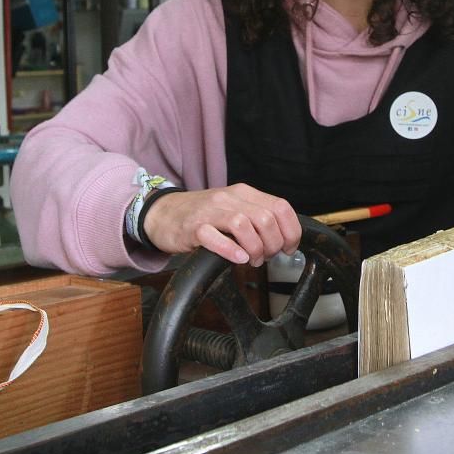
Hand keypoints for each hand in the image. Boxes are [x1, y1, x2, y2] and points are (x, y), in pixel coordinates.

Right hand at [141, 183, 300, 266]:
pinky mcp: (193, 228)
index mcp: (244, 193)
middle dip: (272, 244)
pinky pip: (213, 236)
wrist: (162, 214)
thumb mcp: (233, 210)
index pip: (281, 207)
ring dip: (254, 249)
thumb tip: (284, 239)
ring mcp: (210, 212)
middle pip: (266, 219)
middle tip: (265, 257)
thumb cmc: (202, 217)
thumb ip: (257, 220)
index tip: (288, 248)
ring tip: (251, 260)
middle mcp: (229, 198)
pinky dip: (230, 250)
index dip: (291, 231)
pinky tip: (237, 258)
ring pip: (244, 225)